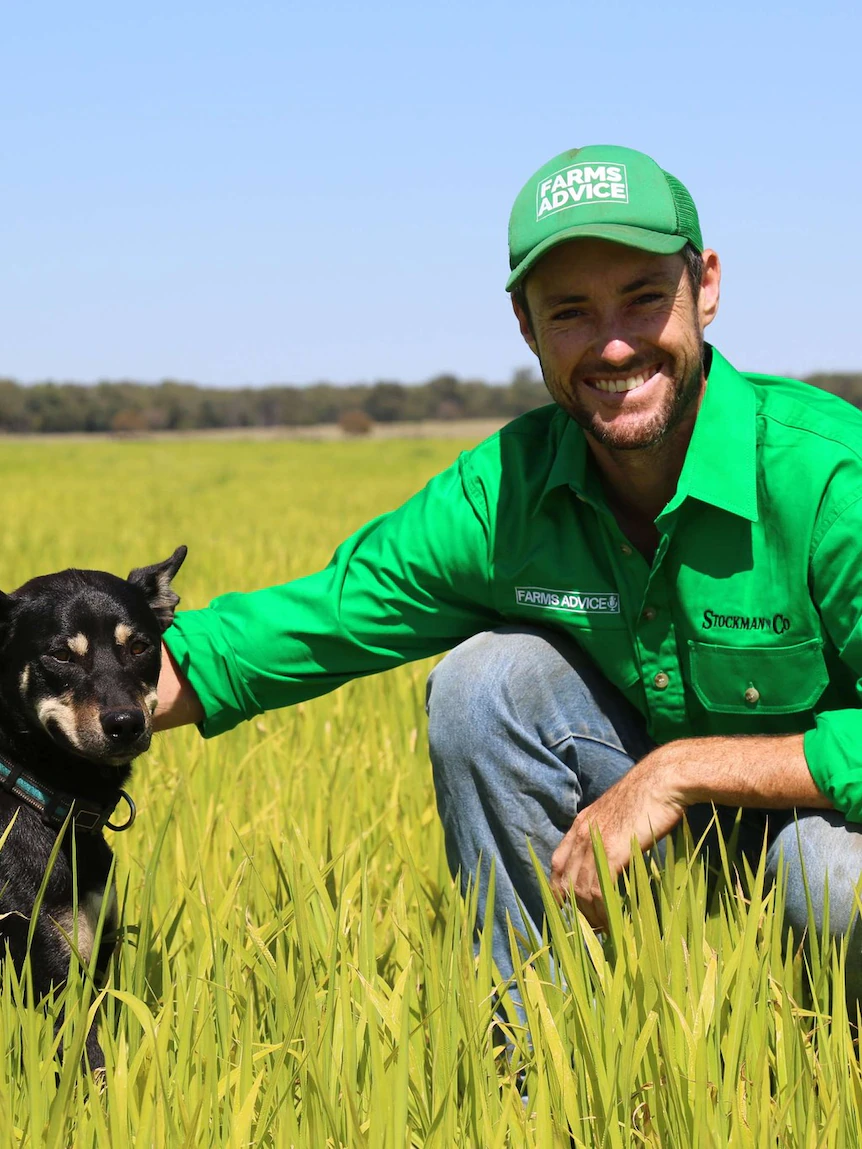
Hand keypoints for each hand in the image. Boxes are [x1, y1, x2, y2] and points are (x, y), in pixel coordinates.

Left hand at [550, 748, 685, 929]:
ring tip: (602, 931)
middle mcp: (581, 834)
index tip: (568, 908)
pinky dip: (602, 910)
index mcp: (581, 824)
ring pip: (580, 890)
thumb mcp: (618, 815)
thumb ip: (607, 835)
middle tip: (588, 928)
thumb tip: (612, 858)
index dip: (560, 888)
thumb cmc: (648, 797)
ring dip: (590, 915)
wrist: (662, 780)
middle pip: (565, 881)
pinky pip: (598, 890)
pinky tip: (610, 921)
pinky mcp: (612, 852)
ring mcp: (595, 843)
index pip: (558, 863)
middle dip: (573, 909)